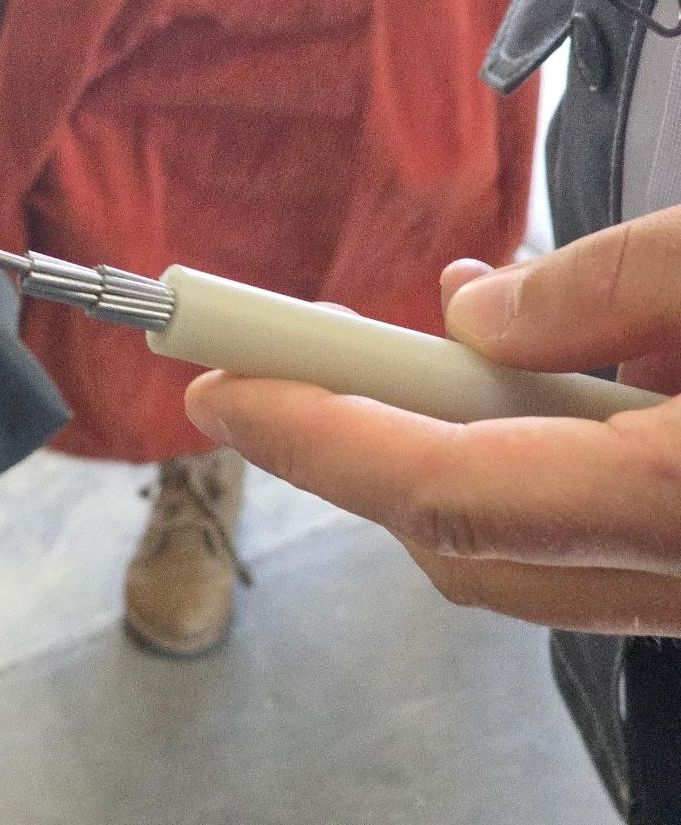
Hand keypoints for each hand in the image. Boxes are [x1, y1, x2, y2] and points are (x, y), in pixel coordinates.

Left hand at [185, 206, 680, 635]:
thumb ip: (610, 286)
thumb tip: (475, 314)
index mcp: (672, 501)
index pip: (437, 488)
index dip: (313, 438)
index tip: (224, 393)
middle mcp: (676, 574)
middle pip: (454, 539)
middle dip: (355, 445)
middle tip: (297, 359)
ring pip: (518, 545)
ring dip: (448, 445)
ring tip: (438, 336)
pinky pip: (589, 537)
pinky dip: (536, 461)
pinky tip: (546, 373)